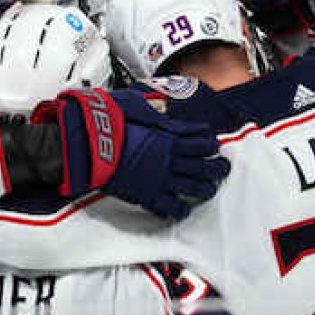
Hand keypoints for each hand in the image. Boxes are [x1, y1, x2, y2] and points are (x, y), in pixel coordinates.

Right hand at [32, 88, 229, 219]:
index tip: (212, 143)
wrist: (91, 144)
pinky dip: (180, 210)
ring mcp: (162, 178)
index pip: (202, 138)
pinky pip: (172, 207)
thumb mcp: (134, 104)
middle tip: (222, 168)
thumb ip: (152, 108)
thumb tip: (159, 105)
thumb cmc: (109, 123)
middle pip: (206, 165)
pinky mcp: (149, 195)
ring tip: (209, 189)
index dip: (210, 141)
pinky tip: (183, 209)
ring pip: (195, 187)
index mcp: (170, 135)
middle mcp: (171, 157)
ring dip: (206, 189)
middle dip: (219, 167)